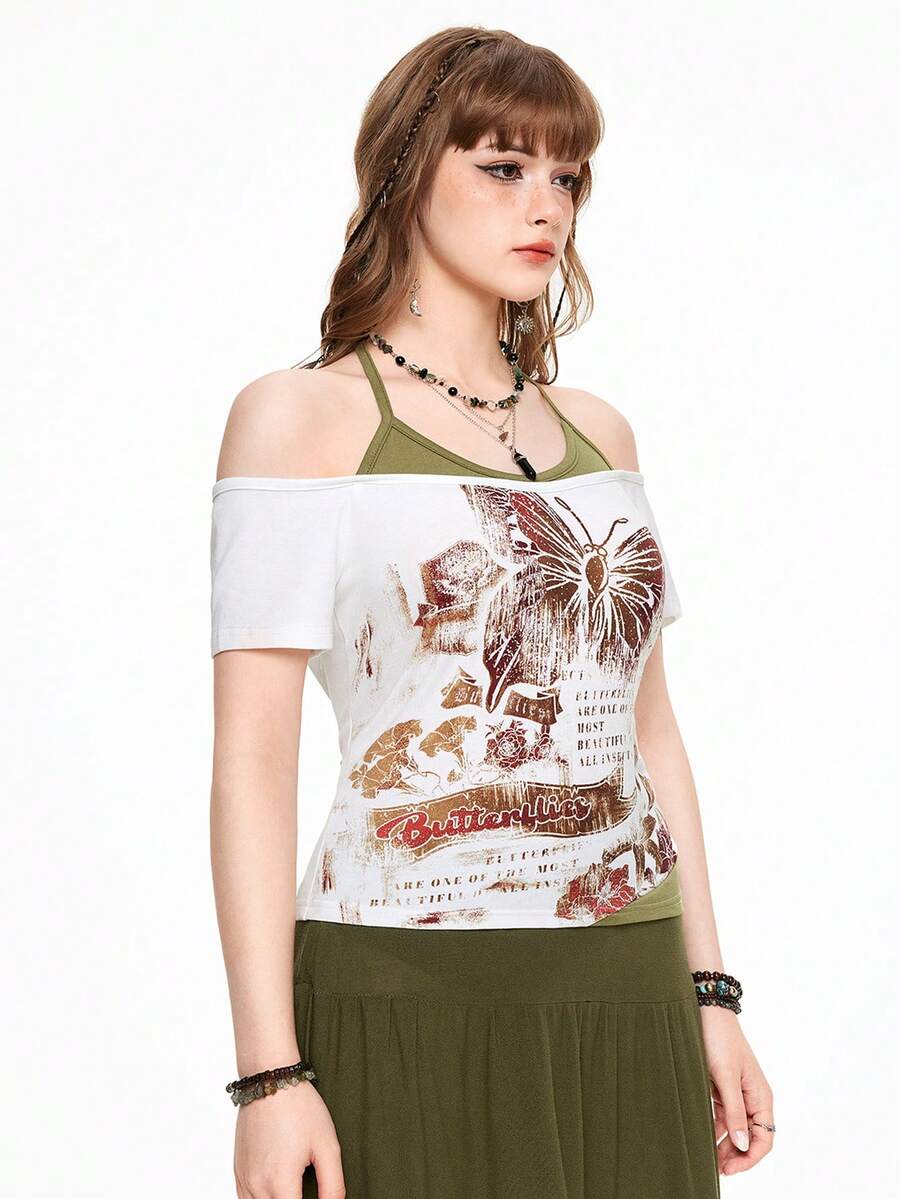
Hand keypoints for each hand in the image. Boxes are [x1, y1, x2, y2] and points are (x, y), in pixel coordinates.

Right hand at [233, 1081, 344, 1197]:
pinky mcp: (238, 1171)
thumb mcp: (328, 1145)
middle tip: (305, 1191)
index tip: (317, 1198)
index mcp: (280, 1182)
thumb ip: (332, 1186)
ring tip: (293, 1190)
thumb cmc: (300, 1108)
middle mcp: (257, 1186)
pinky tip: (277, 1191)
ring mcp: (244, 1179)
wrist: (270, 1079)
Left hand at [699, 1005, 774, 1177]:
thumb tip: (743, 1144)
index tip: (730, 1168)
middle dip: (736, 1155)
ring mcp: (737, 1093)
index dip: (750, 1158)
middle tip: (717, 1168)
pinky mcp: (721, 1087)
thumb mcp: (726, 1077)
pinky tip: (703, 1137)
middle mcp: (752, 1098)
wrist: (704, 1010)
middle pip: (750, 1137)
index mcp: (761, 1096)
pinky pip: (722, 1115)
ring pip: (735, 1129)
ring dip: (724, 1144)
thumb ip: (735, 1111)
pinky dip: (715, 1128)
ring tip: (709, 1159)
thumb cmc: (719, 1039)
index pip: (764, 1139)